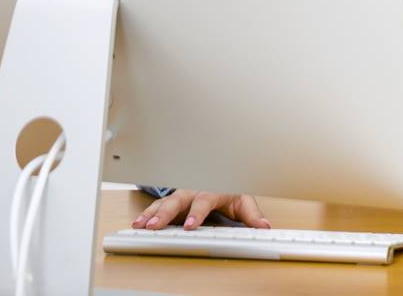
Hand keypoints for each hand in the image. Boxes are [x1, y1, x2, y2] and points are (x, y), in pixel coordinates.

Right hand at [134, 190, 268, 230]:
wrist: (221, 176)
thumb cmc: (230, 191)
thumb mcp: (243, 201)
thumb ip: (252, 215)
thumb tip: (264, 226)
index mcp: (213, 189)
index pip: (204, 200)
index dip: (196, 213)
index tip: (189, 225)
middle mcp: (194, 190)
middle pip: (179, 200)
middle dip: (166, 213)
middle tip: (155, 226)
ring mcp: (182, 195)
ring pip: (165, 202)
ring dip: (152, 214)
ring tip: (141, 225)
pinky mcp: (173, 202)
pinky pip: (158, 206)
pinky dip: (147, 213)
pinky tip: (138, 223)